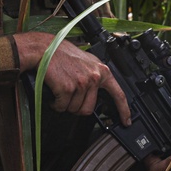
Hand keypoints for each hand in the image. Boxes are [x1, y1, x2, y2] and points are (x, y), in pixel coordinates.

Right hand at [12, 32, 129, 124]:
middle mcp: (94, 77)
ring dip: (65, 105)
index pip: (118, 94)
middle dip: (77, 108)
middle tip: (69, 98)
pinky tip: (54, 94)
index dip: (123, 110)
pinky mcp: (68, 88)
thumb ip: (95, 76)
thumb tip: (97, 93)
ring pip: (74, 109)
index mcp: (101, 71)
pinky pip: (62, 107)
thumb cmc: (62, 54)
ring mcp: (82, 83)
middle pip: (89, 109)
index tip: (126, 121)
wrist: (44, 49)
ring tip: (61, 91)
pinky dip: (56, 104)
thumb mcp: (86, 62)